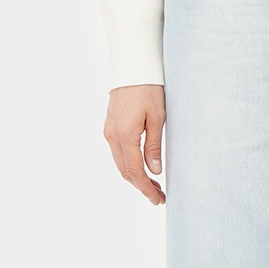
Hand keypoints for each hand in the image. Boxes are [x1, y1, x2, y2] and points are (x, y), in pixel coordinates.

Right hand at [105, 83, 165, 204]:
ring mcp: (108, 131)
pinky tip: (142, 168)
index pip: (135, 171)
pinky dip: (129, 165)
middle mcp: (112, 136)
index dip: (147, 189)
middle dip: (142, 186)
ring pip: (120, 164)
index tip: (158, 199)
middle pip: (125, 171)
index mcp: (125, 135)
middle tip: (159, 196)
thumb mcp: (157, 118)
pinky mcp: (109, 127)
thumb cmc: (149, 89)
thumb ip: (153, 147)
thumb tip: (154, 172)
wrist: (132, 67)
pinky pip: (117, 153)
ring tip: (154, 185)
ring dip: (135, 177)